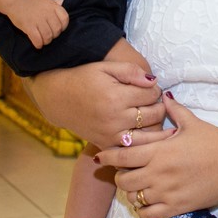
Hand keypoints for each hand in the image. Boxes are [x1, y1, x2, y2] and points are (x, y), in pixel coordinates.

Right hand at [5, 0, 68, 48]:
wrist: (15, 1)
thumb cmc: (32, 2)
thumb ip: (55, 3)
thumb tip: (63, 2)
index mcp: (52, 5)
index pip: (65, 18)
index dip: (63, 26)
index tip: (58, 28)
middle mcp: (46, 12)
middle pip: (57, 29)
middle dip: (54, 36)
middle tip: (49, 35)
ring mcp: (37, 19)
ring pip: (48, 36)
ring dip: (46, 41)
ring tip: (43, 41)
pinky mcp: (28, 26)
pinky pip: (37, 39)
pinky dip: (39, 44)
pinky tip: (38, 44)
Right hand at [26, 61, 166, 147]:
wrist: (58, 98)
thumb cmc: (83, 79)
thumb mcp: (105, 67)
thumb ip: (131, 71)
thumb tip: (153, 81)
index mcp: (116, 97)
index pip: (152, 95)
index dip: (155, 89)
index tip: (151, 88)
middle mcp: (115, 119)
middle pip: (154, 115)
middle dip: (159, 106)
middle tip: (153, 102)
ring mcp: (110, 135)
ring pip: (148, 136)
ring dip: (156, 127)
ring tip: (154, 117)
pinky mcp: (106, 145)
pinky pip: (132, 150)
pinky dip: (142, 144)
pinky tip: (145, 135)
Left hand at [97, 94, 217, 217]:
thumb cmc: (215, 143)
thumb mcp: (193, 123)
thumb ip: (174, 111)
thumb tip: (163, 96)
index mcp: (159, 151)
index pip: (123, 156)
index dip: (109, 157)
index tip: (102, 156)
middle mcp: (158, 173)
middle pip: (123, 180)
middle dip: (119, 176)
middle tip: (125, 171)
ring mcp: (166, 193)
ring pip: (133, 198)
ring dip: (131, 192)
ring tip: (137, 186)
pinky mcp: (176, 207)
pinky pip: (148, 215)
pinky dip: (143, 210)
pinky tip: (148, 202)